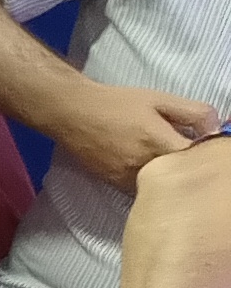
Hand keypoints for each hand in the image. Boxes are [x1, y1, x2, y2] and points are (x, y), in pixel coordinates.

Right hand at [51, 82, 221, 191]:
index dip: (206, 155)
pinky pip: (141, 189)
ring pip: (160, 187)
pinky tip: (148, 168)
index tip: (205, 148)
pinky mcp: (114, 184)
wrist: (71, 112)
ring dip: (169, 178)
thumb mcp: (159, 99)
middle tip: (188, 156)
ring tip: (166, 163)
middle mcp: (144, 165)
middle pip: (179, 177)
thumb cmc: (116, 103)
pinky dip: (150, 182)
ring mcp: (127, 178)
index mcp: (158, 142)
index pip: (197, 159)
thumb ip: (193, 112)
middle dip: (188, 169)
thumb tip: (217, 130)